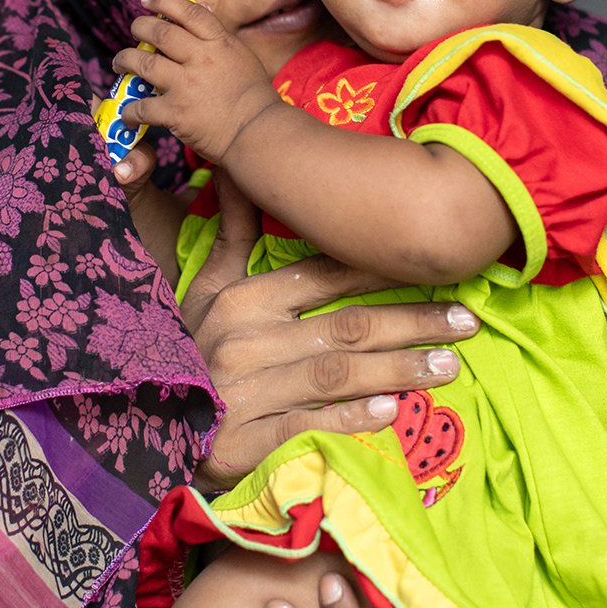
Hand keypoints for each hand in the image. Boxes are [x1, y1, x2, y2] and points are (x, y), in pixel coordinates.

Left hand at [113, 0, 282, 163]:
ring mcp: (185, 85)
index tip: (148, 0)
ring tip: (120, 62)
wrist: (257, 132)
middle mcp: (200, 58)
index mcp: (219, 43)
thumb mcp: (242, 58)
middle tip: (134, 29)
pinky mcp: (175, 112)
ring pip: (143, 63)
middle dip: (140, 27)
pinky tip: (127, 113)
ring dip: (125, 60)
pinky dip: (130, 110)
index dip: (163, 1)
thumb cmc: (255, 98)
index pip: (188, 11)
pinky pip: (142, 107)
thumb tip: (197, 28)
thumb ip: (219, 43)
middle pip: (160, 32)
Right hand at [180, 172, 478, 493]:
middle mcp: (248, 337)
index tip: (435, 269)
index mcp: (244, 297)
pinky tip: (394, 414)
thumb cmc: (184, 350)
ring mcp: (246, 388)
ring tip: (448, 367)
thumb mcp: (203, 289)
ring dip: (399, 369)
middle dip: (413, 322)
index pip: (325, 274)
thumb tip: (241, 170)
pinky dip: (352, 418)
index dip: (382, 270)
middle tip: (467, 322)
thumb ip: (233, 234)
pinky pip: (309, 423)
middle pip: (347, 324)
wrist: (139, 425)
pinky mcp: (244, 437)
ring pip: (338, 372)